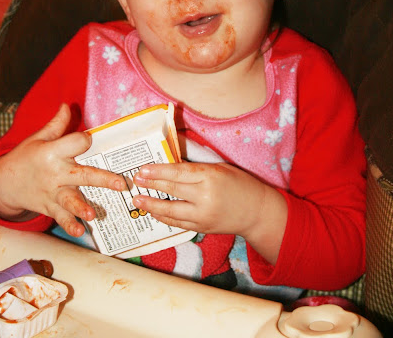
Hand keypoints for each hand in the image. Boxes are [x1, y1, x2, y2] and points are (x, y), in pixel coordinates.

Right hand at [0, 104, 125, 236]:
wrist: (5, 182)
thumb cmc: (26, 157)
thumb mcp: (39, 138)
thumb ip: (56, 124)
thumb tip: (67, 105)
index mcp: (52, 152)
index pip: (76, 144)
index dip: (84, 140)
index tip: (88, 140)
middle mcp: (55, 173)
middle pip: (82, 176)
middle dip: (103, 180)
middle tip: (121, 184)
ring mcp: (53, 193)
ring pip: (71, 200)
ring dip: (82, 207)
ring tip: (92, 214)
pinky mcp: (50, 207)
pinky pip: (61, 217)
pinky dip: (69, 225)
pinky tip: (80, 231)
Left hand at [133, 162, 287, 263]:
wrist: (257, 212)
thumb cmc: (240, 184)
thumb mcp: (220, 168)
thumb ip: (196, 168)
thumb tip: (171, 164)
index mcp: (210, 177)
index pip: (178, 173)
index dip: (158, 171)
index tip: (143, 169)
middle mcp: (205, 197)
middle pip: (172, 190)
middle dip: (151, 184)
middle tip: (135, 179)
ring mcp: (202, 215)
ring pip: (171, 210)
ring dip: (151, 204)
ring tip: (137, 199)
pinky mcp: (202, 228)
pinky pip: (177, 223)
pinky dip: (164, 217)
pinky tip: (153, 211)